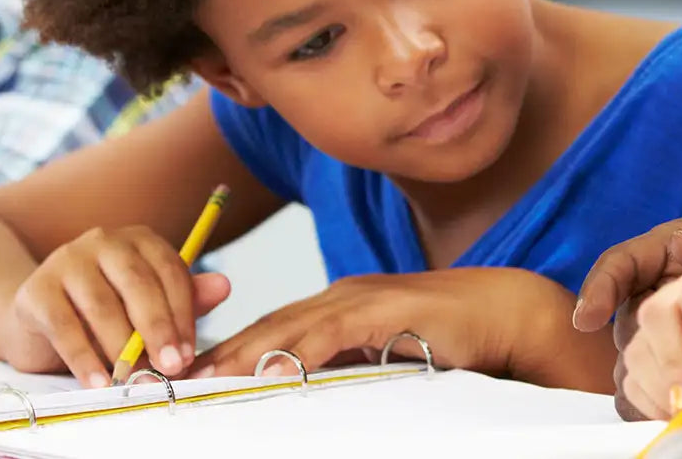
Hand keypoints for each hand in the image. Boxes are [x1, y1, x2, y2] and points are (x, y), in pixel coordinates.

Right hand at [0, 225, 230, 386]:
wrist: (37, 321)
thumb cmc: (106, 314)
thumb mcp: (148, 307)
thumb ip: (185, 299)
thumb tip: (224, 286)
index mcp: (140, 241)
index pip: (170, 271)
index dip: (183, 314)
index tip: (190, 354)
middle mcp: (103, 242)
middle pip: (138, 284)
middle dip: (158, 329)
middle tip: (172, 367)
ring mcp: (66, 261)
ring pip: (102, 306)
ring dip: (122, 349)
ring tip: (135, 380)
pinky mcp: (35, 290)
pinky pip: (64, 327)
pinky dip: (84, 360)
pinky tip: (100, 384)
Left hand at [190, 267, 615, 392]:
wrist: (506, 310)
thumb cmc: (453, 336)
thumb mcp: (388, 352)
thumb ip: (350, 363)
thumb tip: (309, 388)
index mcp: (339, 303)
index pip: (272, 329)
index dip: (229, 349)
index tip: (191, 374)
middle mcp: (342, 294)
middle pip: (267, 325)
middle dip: (220, 350)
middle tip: (174, 377)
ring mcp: (361, 298)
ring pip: (288, 327)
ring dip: (243, 352)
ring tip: (203, 377)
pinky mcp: (384, 309)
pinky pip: (330, 333)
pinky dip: (295, 350)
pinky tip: (269, 368)